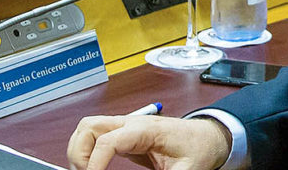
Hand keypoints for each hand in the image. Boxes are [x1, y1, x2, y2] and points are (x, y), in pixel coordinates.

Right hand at [67, 115, 231, 169]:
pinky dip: (87, 150)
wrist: (207, 137)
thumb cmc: (198, 148)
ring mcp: (126, 126)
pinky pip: (96, 135)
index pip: (107, 140)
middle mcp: (132, 123)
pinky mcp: (124, 134)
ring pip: (88, 127)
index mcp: (146, 130)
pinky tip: (94, 167)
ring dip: (80, 149)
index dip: (94, 164)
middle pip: (89, 126)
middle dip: (80, 152)